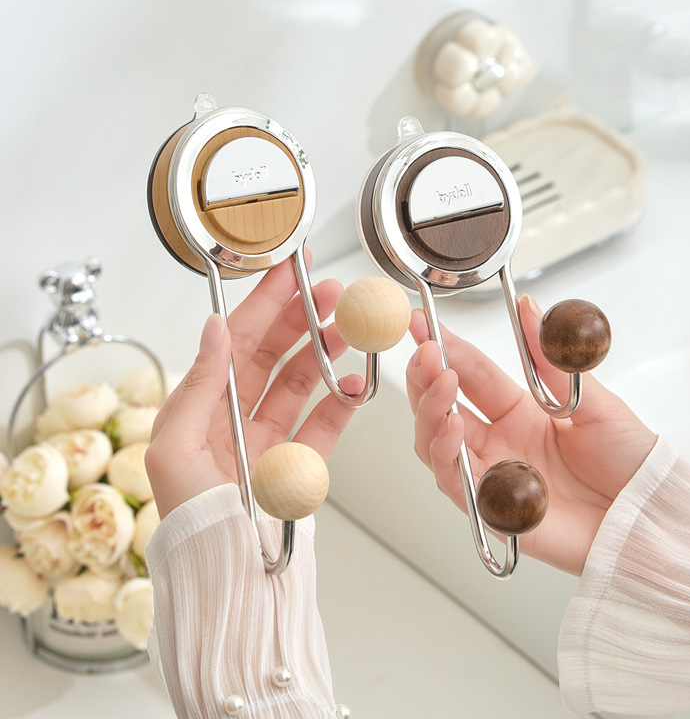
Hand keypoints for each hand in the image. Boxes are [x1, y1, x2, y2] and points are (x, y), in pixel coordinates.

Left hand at [146, 256, 360, 517]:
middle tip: (328, 292)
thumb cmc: (188, 519)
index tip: (287, 274)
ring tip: (345, 327)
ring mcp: (268, 437)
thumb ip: (199, 385)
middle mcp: (235, 416)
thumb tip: (214, 331)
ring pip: (301, 380)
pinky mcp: (298, 462)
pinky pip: (324, 422)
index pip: (236, 341)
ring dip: (324, 349)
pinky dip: (342, 400)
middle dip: (300, 317)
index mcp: (202, 407)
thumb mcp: (175, 447)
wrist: (223, 574)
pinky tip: (355, 380)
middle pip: (272, 353)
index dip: (263, 304)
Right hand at [405, 294, 657, 575]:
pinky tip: (453, 427)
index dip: (444, 348)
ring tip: (441, 384)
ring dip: (431, 412)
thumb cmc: (633, 464)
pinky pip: (458, 485)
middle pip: (441, 409)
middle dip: (426, 378)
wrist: (655, 517)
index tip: (423, 322)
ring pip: (437, 445)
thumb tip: (530, 310)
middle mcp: (501, 444)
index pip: (470, 374)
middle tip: (426, 353)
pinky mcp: (496, 512)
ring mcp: (495, 476)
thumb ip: (552, 360)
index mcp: (521, 414)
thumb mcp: (593, 401)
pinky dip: (447, 456)